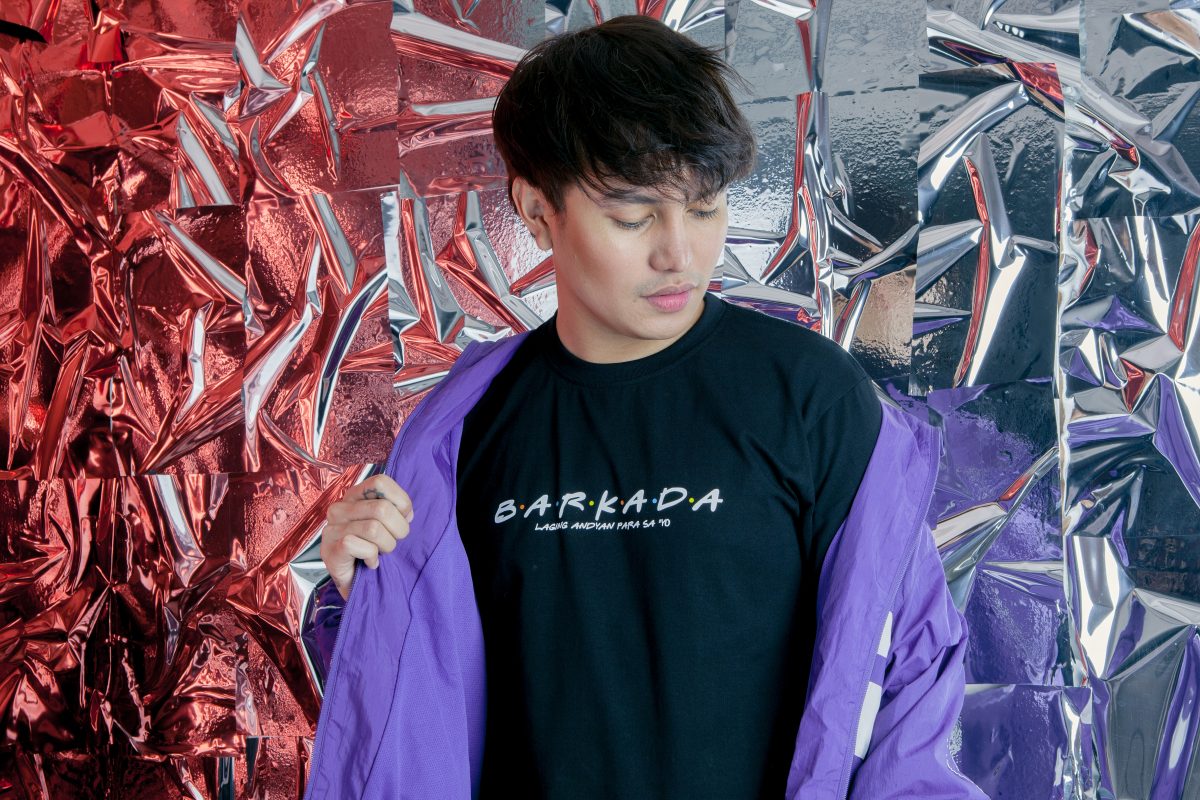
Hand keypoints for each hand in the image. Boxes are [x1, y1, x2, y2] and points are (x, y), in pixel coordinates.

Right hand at [320, 474, 414, 600]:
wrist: (357, 583)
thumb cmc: (374, 549)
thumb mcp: (388, 524)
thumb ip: (396, 510)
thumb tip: (407, 513)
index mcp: (354, 496)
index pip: (380, 482)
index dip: (401, 501)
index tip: (404, 518)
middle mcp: (339, 508)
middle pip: (382, 508)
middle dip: (398, 529)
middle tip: (394, 541)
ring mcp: (332, 529)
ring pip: (374, 529)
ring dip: (387, 545)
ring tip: (382, 553)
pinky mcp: (330, 550)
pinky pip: (361, 546)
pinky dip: (373, 557)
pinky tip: (370, 562)